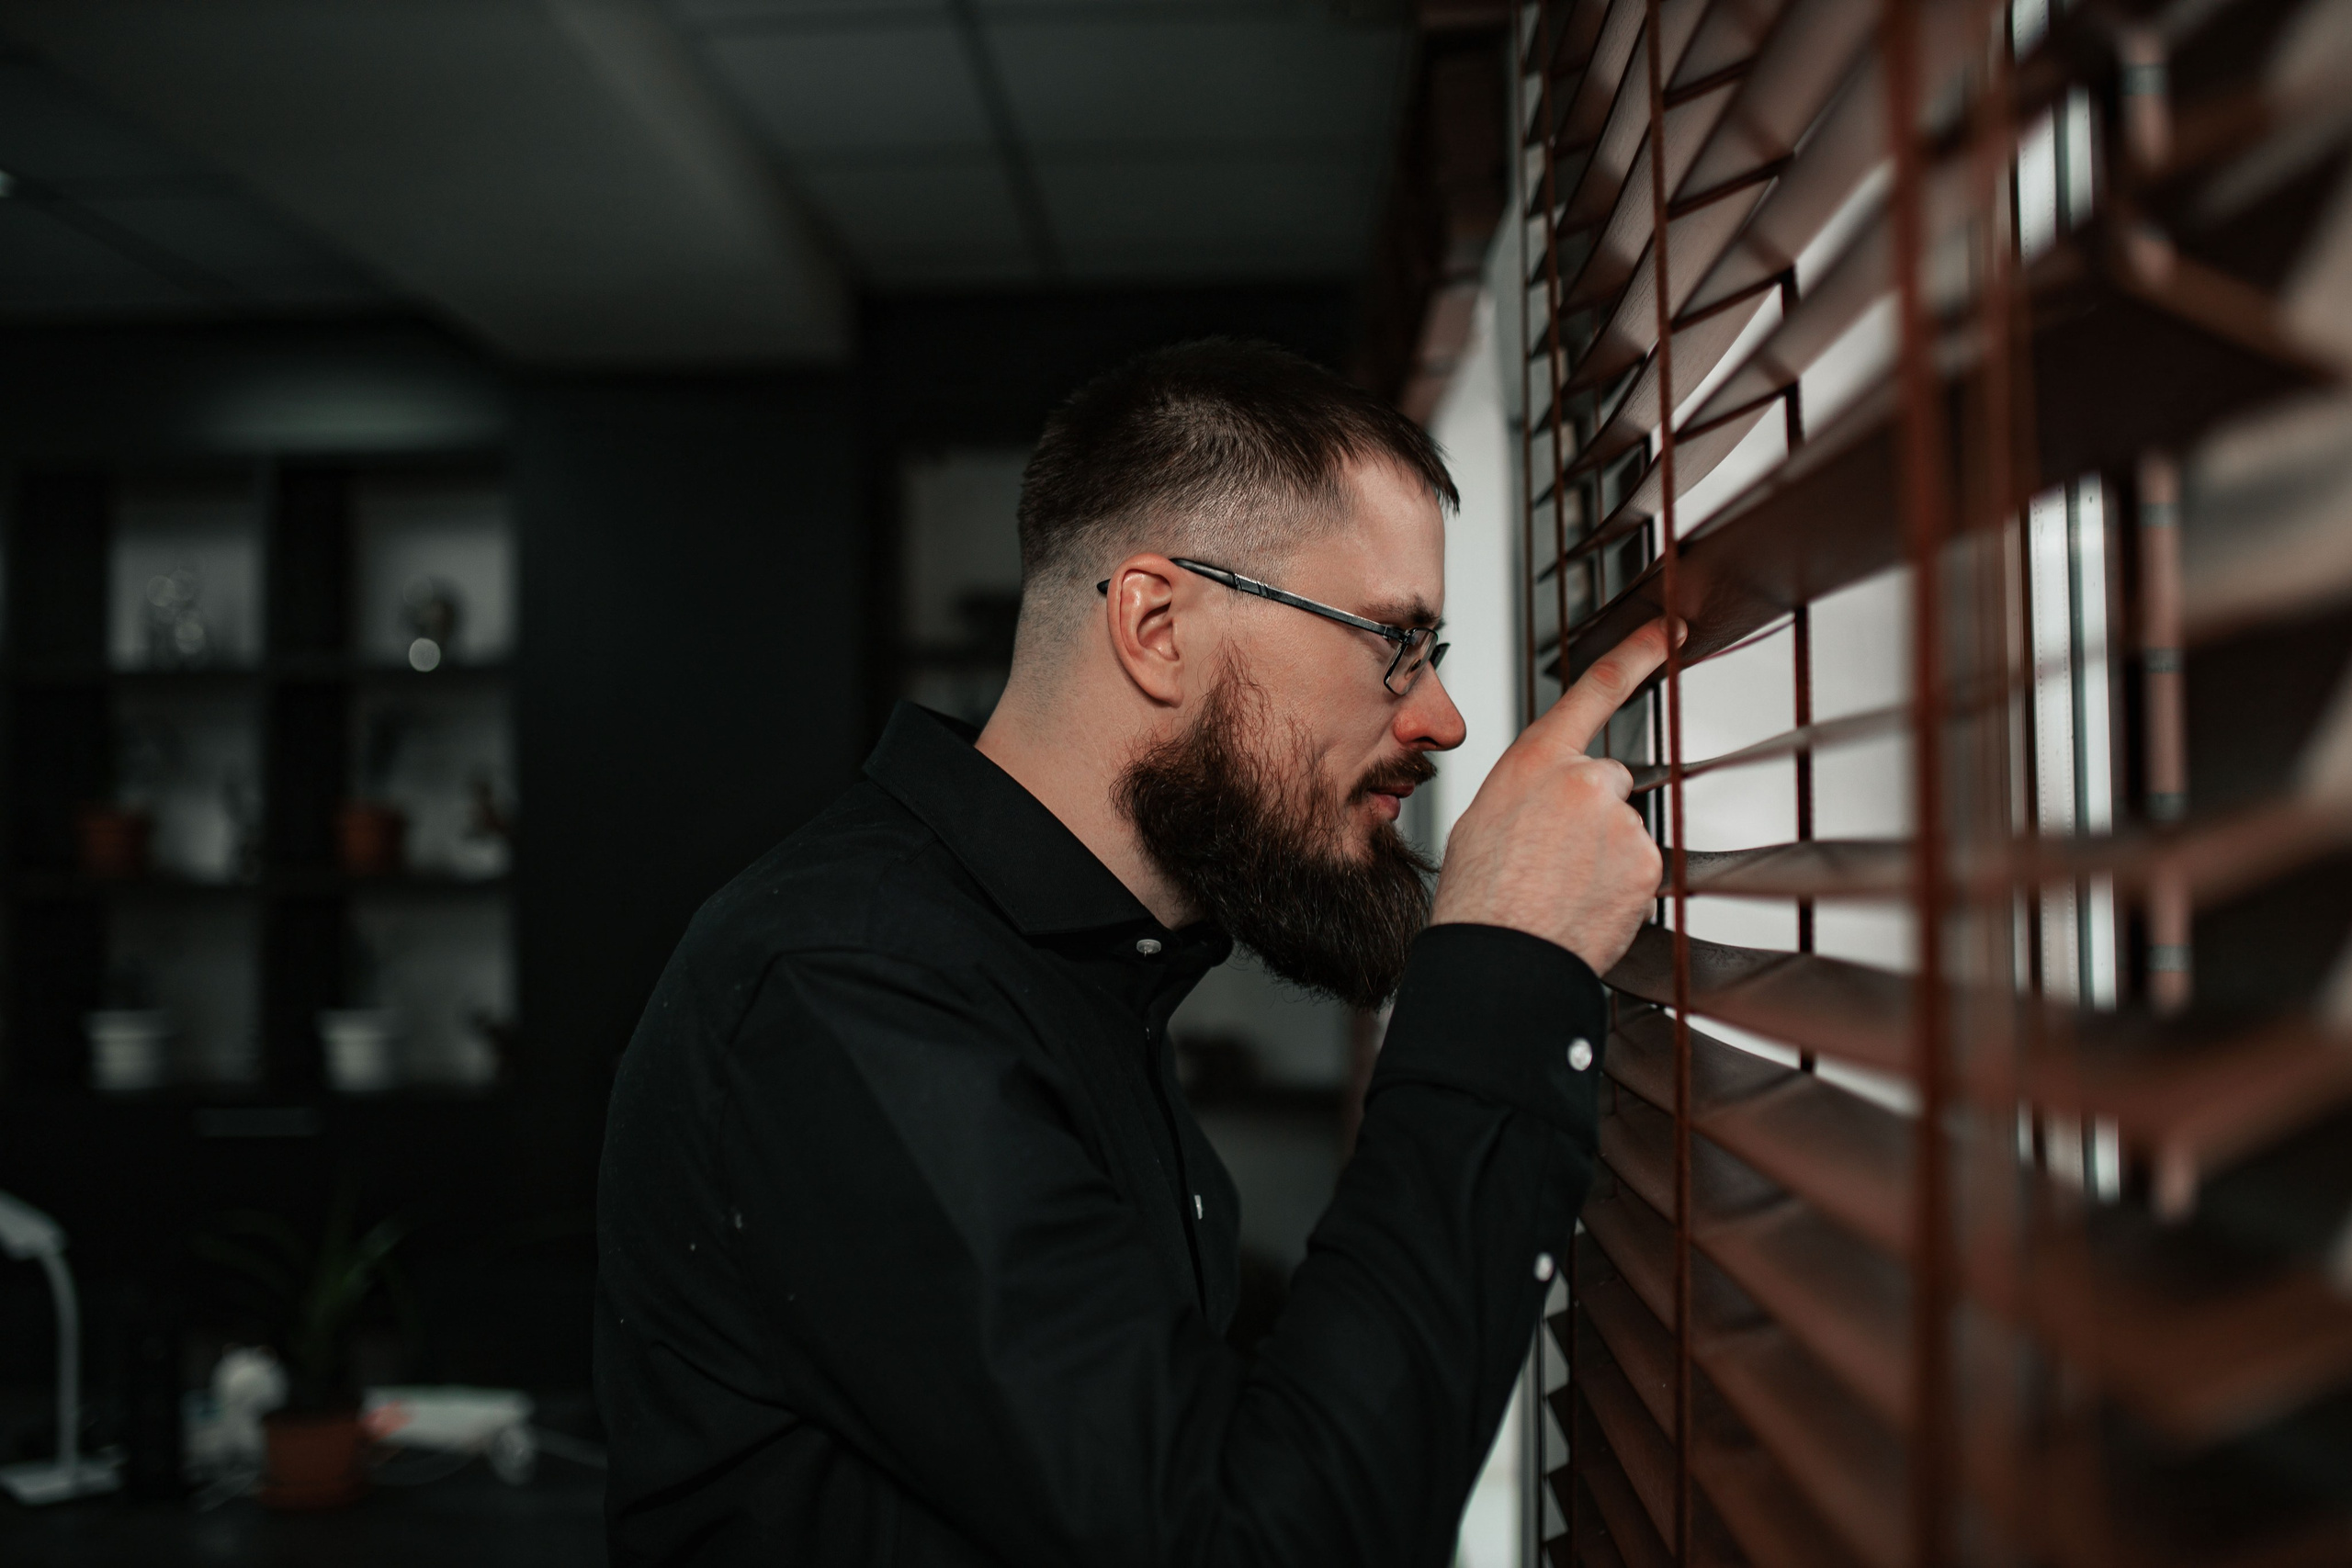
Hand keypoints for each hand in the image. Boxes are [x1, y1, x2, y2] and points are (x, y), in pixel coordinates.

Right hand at [1429, 619, 1673, 974]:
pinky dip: (1619, 889)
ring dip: (1602, 858)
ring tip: (1559, 890)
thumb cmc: (1479, 898)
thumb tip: (1548, 805)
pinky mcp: (1645, 863)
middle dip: (1590, 817)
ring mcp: (1619, 821)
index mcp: (1535, 762)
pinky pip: (1639, 870)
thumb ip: (1529, 793)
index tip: (1671, 632)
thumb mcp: (1483, 821)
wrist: (1500, 956)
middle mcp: (1583, 780)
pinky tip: (1583, 906)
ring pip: (1623, 832)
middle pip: (1608, 783)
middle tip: (1552, 860)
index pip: (1595, 692)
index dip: (1639, 655)